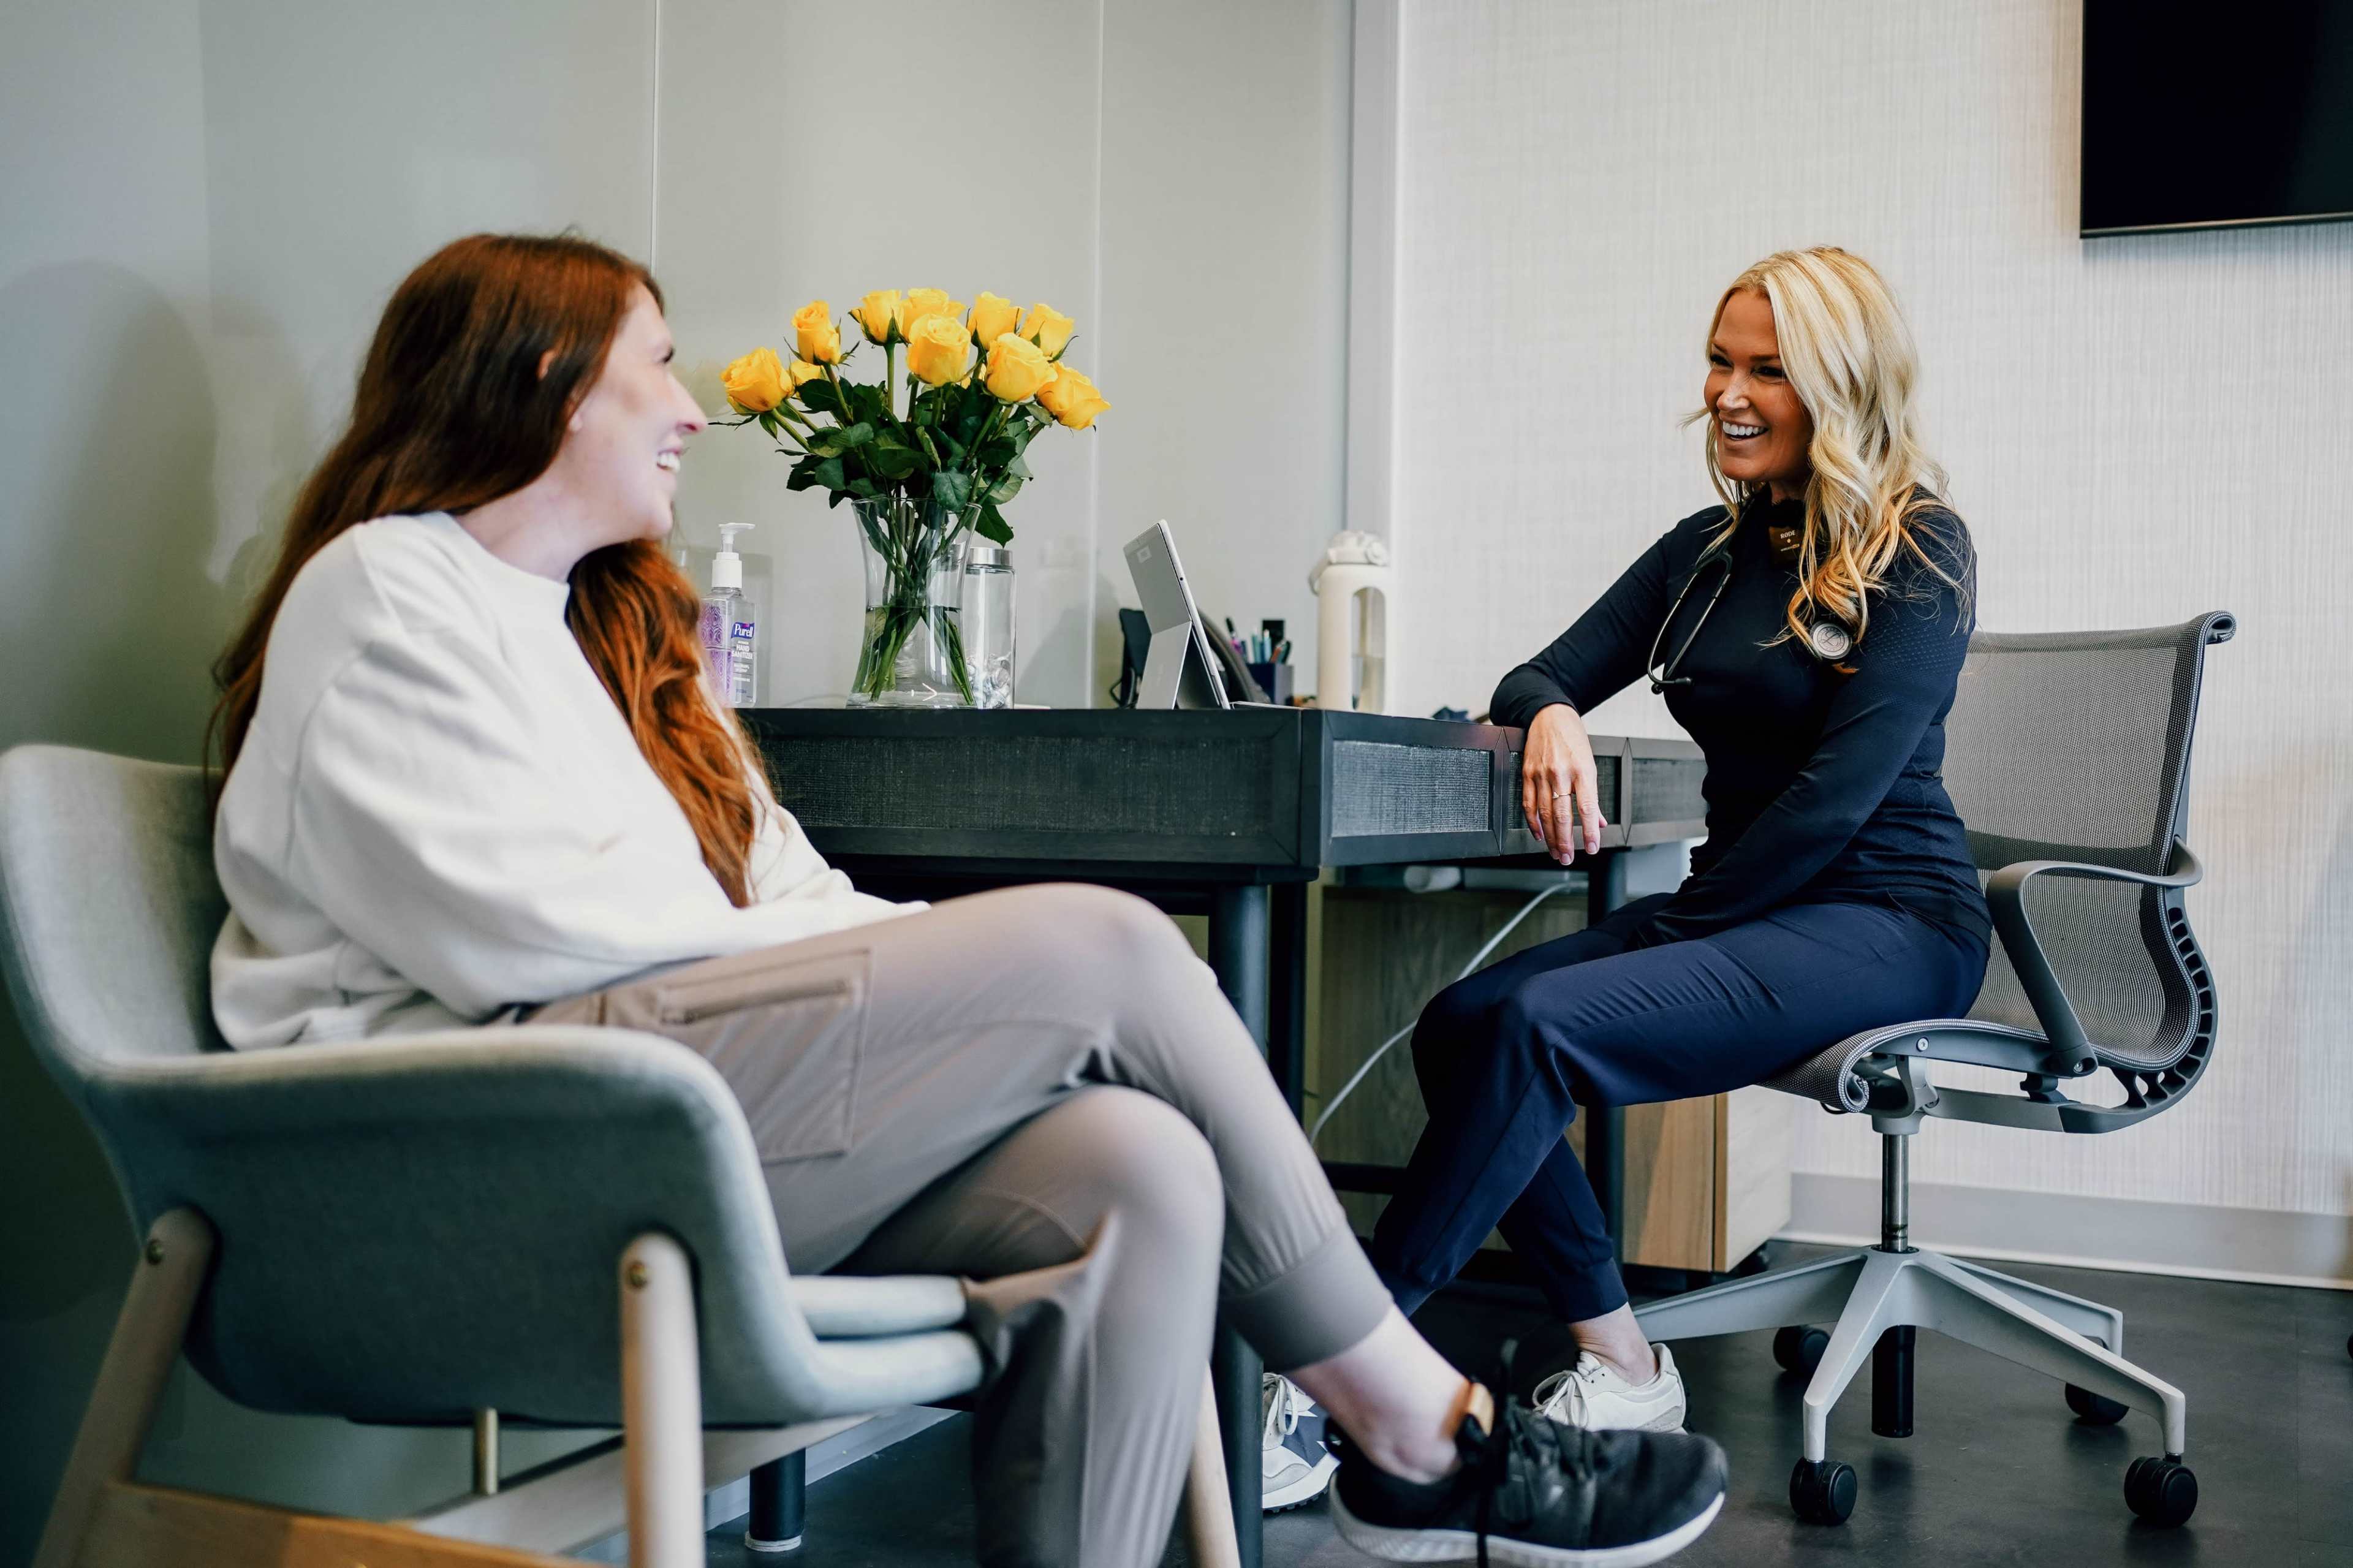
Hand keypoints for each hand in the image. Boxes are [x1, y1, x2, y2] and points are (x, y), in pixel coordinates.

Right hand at [1521, 703, 1603, 863]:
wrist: (1549, 715)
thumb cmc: (1572, 738)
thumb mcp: (1590, 764)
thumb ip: (1593, 795)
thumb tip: (1598, 821)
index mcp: (1582, 770)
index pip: (1586, 809)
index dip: (1588, 832)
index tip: (1592, 848)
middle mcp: (1560, 773)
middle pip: (1561, 815)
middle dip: (1565, 841)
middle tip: (1568, 858)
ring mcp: (1541, 774)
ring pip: (1544, 814)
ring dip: (1550, 837)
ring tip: (1555, 852)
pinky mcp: (1527, 774)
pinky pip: (1528, 804)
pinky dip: (1533, 823)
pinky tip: (1539, 834)